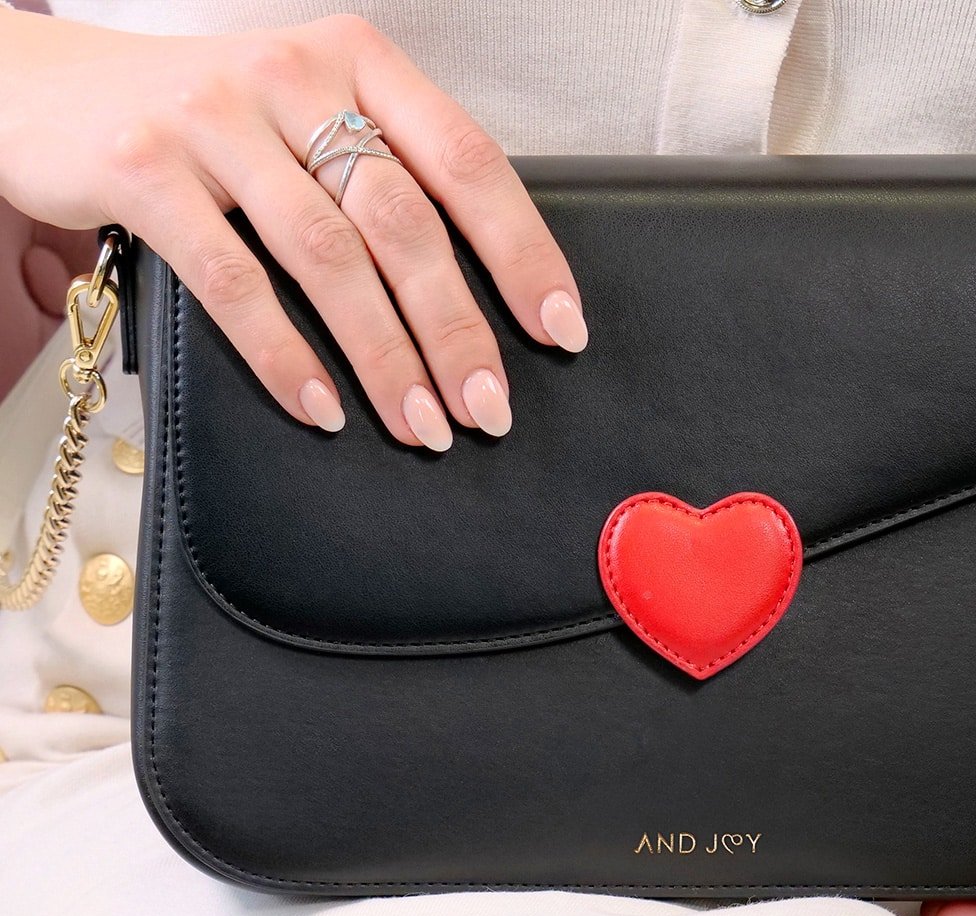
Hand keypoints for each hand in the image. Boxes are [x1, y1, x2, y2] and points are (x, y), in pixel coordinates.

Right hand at [0, 9, 587, 446]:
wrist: (50, 88)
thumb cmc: (209, 121)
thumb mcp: (306, 121)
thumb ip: (378, 177)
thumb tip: (463, 294)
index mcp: (357, 64)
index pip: (468, 163)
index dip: (523, 253)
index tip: (560, 330)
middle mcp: (295, 78)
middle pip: (406, 223)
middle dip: (457, 330)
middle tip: (488, 408)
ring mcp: (216, 120)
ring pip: (329, 259)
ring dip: (386, 358)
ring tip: (423, 427)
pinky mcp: (146, 170)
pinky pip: (234, 284)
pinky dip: (286, 357)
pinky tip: (324, 409)